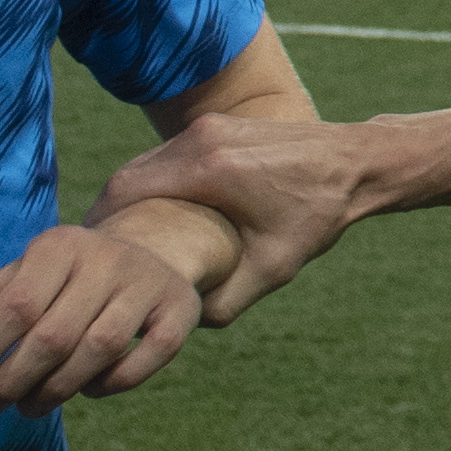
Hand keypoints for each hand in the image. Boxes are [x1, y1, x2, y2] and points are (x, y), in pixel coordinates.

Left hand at [0, 210, 233, 416]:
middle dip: (12, 381)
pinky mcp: (182, 308)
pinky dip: (112, 383)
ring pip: (100, 349)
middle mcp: (109, 258)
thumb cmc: (70, 277)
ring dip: (56, 390)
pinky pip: (147, 358)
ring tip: (28, 408)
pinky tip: (88, 390)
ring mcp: (150, 283)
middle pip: (54, 335)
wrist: (151, 253)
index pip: (16, 306)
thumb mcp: (26, 277)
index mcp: (63, 245)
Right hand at [95, 110, 372, 315]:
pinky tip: (157, 217)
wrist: (359, 163)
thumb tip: (174, 325)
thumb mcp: (272, 269)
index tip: (91, 263)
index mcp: (208, 169)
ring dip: (130, 200)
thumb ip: (221, 301)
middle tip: (100, 259)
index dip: (99, 228)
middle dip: (108, 218)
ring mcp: (209, 126)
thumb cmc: (318, 217)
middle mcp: (200, 138)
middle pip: (125, 178)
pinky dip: (156, 184)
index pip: (122, 195)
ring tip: (124, 242)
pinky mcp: (219, 125)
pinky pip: (169, 155)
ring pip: (145, 164)